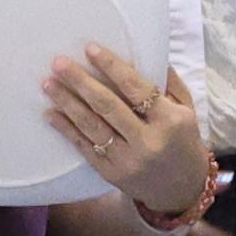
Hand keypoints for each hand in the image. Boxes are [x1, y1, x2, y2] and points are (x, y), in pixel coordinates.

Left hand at [43, 48, 210, 217]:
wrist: (182, 187)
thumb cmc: (183, 140)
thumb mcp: (187, 109)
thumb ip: (169, 82)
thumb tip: (145, 51)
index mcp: (169, 120)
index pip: (135, 88)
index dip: (111, 67)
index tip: (89, 48)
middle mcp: (147, 141)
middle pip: (108, 106)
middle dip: (80, 82)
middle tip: (58, 63)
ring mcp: (128, 160)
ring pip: (92, 126)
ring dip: (67, 103)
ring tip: (48, 84)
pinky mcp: (112, 174)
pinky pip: (85, 148)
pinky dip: (66, 130)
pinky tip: (51, 114)